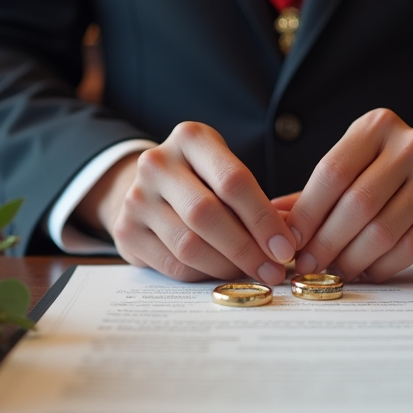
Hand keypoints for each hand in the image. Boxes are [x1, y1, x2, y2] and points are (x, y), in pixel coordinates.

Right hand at [85, 122, 295, 284]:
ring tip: (252, 274)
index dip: (263, 219)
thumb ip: (254, 199)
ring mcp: (136, 197)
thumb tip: (287, 242)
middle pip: (207, 214)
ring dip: (228, 267)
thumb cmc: (203, 179)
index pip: (232, 180)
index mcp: (190, 138)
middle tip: (273, 270)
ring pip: (189, 244)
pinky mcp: (125, 231)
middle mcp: (157, 163)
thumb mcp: (226, 170)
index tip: (286, 247)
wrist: (149, 186)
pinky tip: (222, 273)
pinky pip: (172, 264)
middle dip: (247, 248)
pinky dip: (204, 275)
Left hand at [285, 109, 412, 282]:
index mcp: (378, 126)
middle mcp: (412, 144)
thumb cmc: (392, 183)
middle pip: (356, 203)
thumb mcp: (354, 174)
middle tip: (307, 267)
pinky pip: (407, 248)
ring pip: (381, 230)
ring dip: (350, 260)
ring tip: (333, 273)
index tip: (287, 242)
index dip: (306, 212)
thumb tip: (270, 218)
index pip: (332, 171)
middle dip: (325, 242)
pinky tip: (366, 273)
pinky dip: (380, 267)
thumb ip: (313, 194)